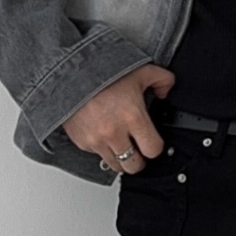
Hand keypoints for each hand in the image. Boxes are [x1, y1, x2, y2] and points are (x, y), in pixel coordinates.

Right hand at [63, 64, 177, 172]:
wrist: (69, 72)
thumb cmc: (102, 71)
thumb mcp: (139, 70)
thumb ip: (161, 79)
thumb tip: (166, 90)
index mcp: (133, 117)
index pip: (153, 150)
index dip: (155, 147)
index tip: (152, 141)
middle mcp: (114, 133)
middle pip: (135, 166)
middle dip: (139, 159)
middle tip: (138, 149)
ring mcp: (97, 140)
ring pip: (116, 166)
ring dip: (122, 158)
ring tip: (122, 145)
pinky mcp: (82, 142)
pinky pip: (97, 156)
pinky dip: (103, 149)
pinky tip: (104, 135)